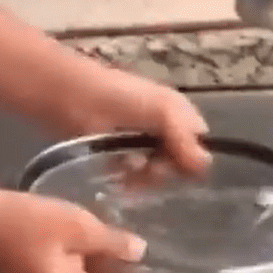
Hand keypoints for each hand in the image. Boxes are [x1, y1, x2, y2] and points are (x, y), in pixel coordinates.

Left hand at [62, 63, 211, 177]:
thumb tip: (204, 166)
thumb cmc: (116, 97)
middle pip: (178, 161)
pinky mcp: (117, 150)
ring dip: (145, 177)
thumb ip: (183, 135)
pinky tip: (117, 175)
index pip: (198, 144)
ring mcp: (139, 137)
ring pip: (156, 169)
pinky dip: (130, 176)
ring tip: (127, 177)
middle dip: (164, 172)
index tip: (171, 167)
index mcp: (178, 110)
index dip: (189, 160)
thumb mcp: (159, 110)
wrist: (68, 95)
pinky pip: (134, 171)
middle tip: (145, 172)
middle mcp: (162, 124)